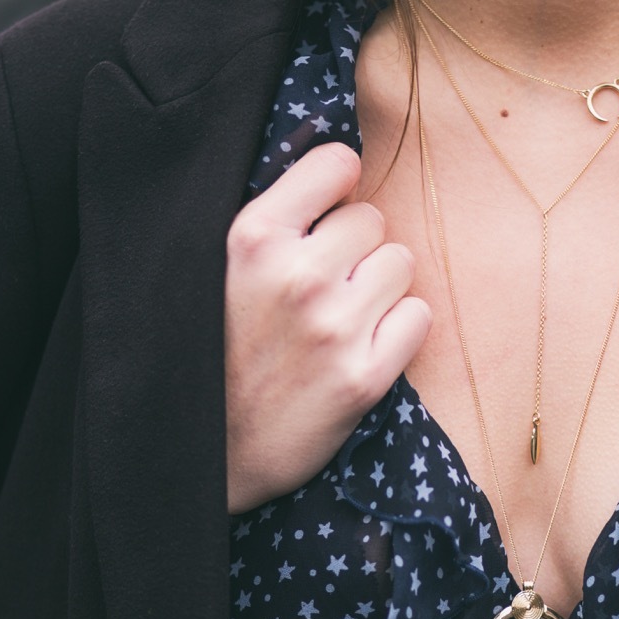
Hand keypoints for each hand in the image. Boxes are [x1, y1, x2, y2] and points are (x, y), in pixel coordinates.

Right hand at [224, 143, 431, 513]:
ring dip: (379, 285)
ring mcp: (334, 327)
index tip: (327, 208)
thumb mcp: (212, 267)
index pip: (337, 163)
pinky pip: (418, 315)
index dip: (337, 184)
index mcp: (250, 236)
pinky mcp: (365, 376)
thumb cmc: (208, 352)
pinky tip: (362, 346)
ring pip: (401, 262)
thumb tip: (333, 163)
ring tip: (340, 317)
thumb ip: (266, 219)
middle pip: (373, 218)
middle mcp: (297, 275)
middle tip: (323, 284)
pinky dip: (399, 328)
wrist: (200, 455)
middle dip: (355, 246)